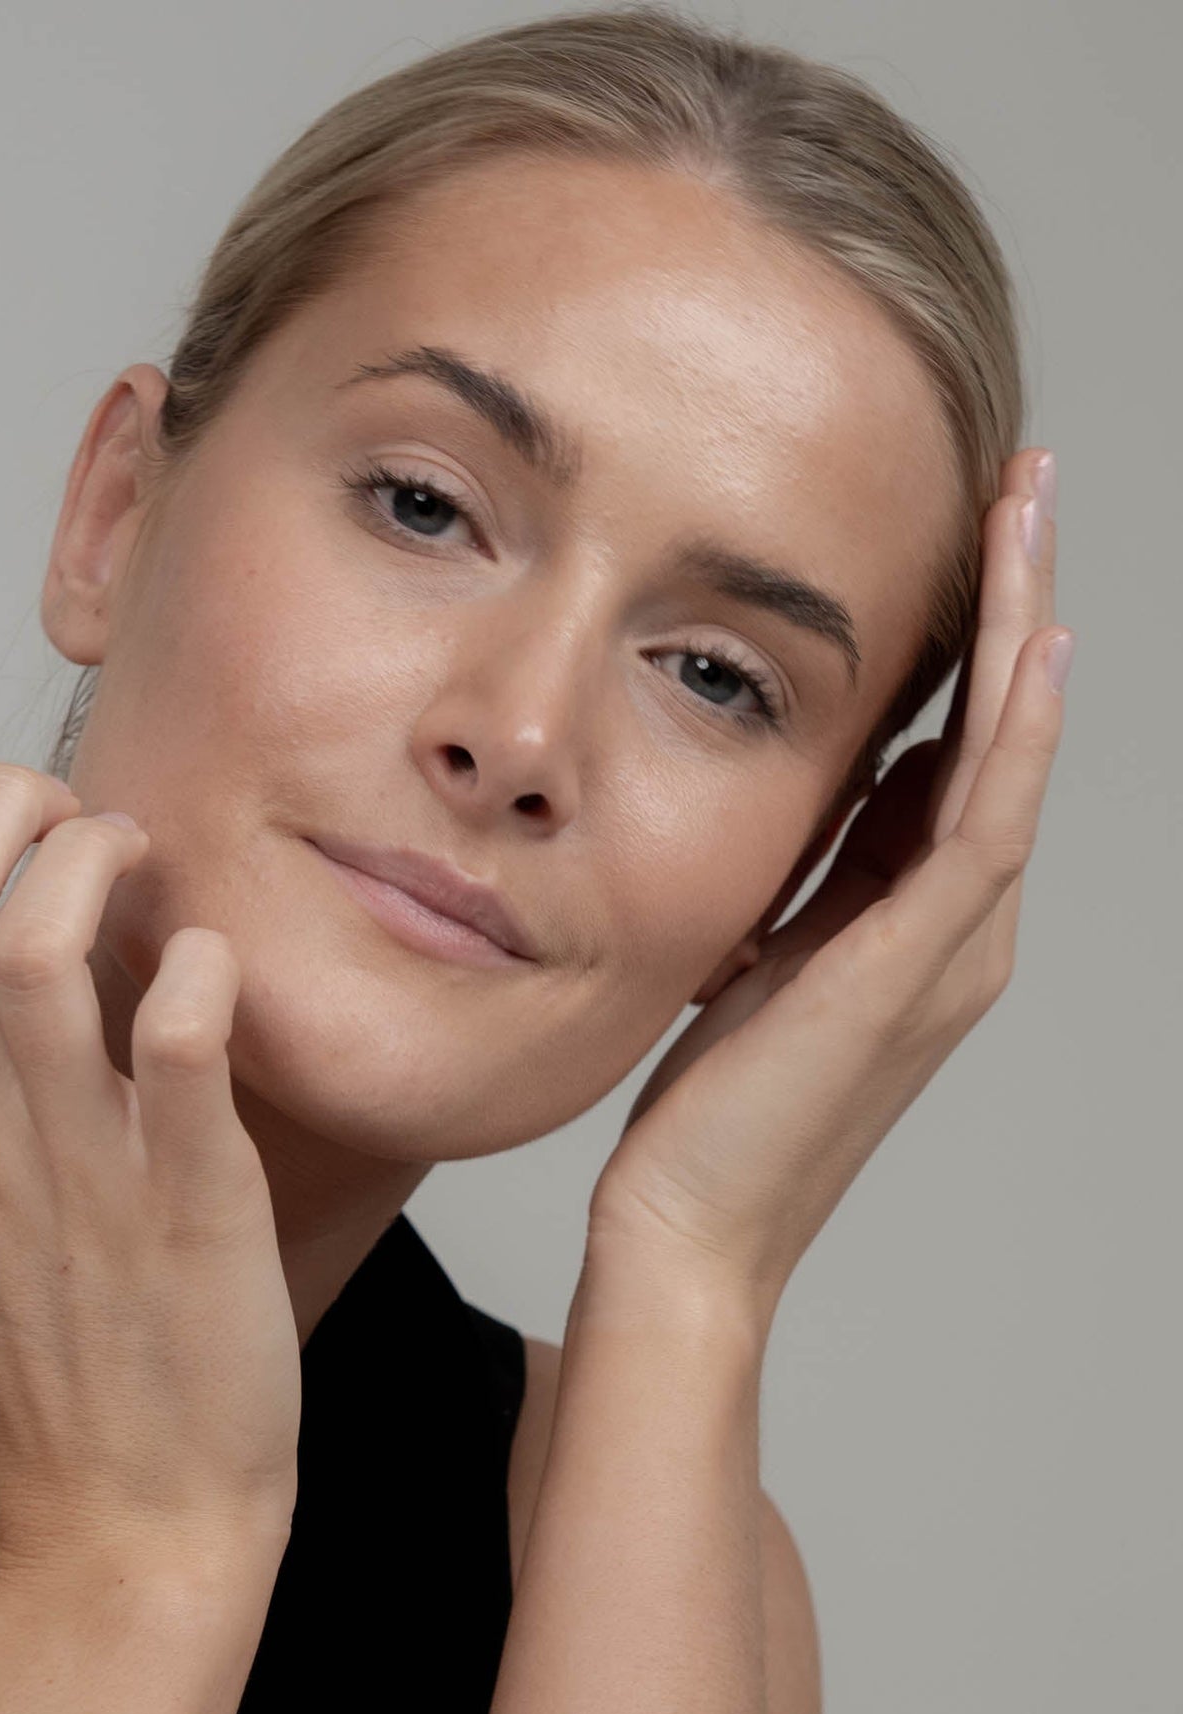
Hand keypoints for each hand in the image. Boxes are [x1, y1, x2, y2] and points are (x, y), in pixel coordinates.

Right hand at [0, 762, 300, 1582]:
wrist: (116, 1533)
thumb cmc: (41, 1358)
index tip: (13, 830)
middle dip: (11, 803)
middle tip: (90, 828)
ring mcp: (70, 1168)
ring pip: (33, 946)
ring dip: (101, 863)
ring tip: (152, 876)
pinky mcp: (186, 1208)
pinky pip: (179, 1045)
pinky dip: (200, 976)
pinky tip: (212, 978)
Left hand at [585, 449, 1068, 1331]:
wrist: (691, 1224)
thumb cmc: (709, 1110)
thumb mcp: (756, 961)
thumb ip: (804, 884)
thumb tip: (814, 801)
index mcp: (914, 923)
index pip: (959, 753)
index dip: (971, 643)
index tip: (961, 537)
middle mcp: (955, 929)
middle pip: (1005, 734)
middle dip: (1015, 603)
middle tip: (1022, 484)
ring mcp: (949, 950)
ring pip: (1010, 757)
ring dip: (1024, 630)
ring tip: (1028, 513)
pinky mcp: (914, 969)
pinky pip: (983, 829)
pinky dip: (1014, 738)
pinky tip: (1029, 650)